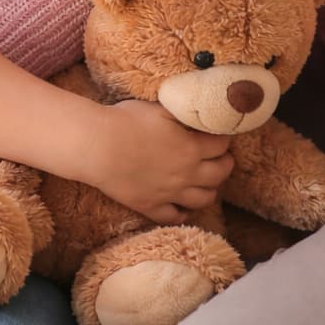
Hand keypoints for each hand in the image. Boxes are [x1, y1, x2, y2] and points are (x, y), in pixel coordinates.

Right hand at [90, 99, 233, 224]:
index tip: (222, 134)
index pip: (221, 145)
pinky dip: (183, 213)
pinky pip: (175, 217)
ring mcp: (170, 194)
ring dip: (210, 190)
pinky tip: (182, 206)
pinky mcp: (151, 207)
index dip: (224, 138)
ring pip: (202, 199)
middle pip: (219, 174)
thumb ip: (183, 113)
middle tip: (223, 158)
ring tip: (208, 182)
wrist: (99, 148)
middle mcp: (187, 174)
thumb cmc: (128, 121)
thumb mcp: (161, 108)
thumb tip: (199, 113)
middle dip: (225, 165)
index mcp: (191, 148)